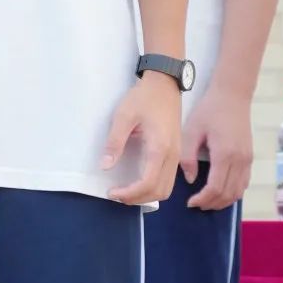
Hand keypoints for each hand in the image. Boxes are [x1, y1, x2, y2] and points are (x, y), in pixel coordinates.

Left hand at [102, 72, 181, 204]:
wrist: (165, 84)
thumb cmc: (144, 98)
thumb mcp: (124, 116)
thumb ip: (115, 142)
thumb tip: (105, 166)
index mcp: (159, 148)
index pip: (147, 183)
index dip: (130, 193)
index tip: (112, 192)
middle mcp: (172, 156)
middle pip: (159, 192)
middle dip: (137, 199)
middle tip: (116, 194)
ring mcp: (177, 155)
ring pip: (167, 189)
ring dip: (147, 196)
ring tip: (127, 191)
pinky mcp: (176, 153)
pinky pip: (169, 180)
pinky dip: (154, 187)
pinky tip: (139, 182)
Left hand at [180, 86, 252, 209]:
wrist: (232, 95)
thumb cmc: (209, 110)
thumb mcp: (192, 129)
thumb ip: (188, 156)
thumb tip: (190, 179)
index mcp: (224, 154)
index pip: (215, 188)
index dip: (203, 199)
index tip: (190, 202)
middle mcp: (240, 160)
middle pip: (228, 194)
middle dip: (211, 203)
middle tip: (196, 205)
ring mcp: (248, 160)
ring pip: (238, 192)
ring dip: (223, 201)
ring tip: (207, 201)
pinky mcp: (250, 157)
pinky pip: (244, 183)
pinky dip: (233, 192)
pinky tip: (221, 191)